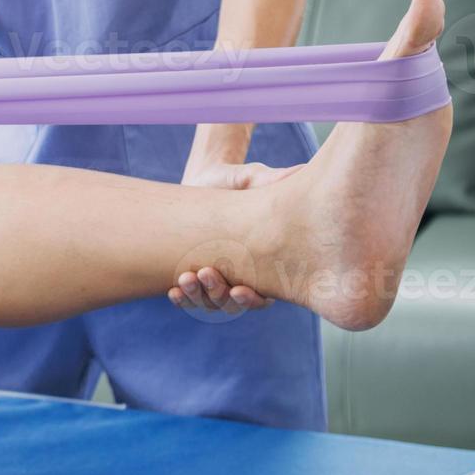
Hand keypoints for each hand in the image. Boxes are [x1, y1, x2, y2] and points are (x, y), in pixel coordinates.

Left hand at [170, 157, 302, 313]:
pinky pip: (189, 298)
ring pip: (208, 304)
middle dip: (218, 294)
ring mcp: (218, 280)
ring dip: (196, 296)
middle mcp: (242, 278)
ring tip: (186, 278)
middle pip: (232, 304)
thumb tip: (300, 170)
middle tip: (206, 274)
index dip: (252, 300)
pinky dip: (182, 298)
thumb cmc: (235, 181)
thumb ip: (271, 180)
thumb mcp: (252, 179)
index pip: (263, 297)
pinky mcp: (195, 276)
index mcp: (266, 265)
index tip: (238, 289)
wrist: (203, 181)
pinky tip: (174, 291)